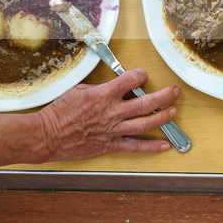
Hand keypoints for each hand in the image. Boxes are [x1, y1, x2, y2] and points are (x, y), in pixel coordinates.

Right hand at [36, 69, 180, 160]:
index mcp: (103, 95)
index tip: (143, 75)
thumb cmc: (60, 112)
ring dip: (162, 118)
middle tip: (174, 91)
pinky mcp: (109, 145)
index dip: (140, 75)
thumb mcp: (79, 90)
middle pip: (145, 103)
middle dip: (163, 96)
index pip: (130, 80)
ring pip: (144, 124)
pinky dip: (151, 147)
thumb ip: (99, 88)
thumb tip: (113, 86)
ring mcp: (112, 130)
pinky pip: (134, 147)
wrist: (48, 135)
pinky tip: (165, 145)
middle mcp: (111, 112)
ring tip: (173, 112)